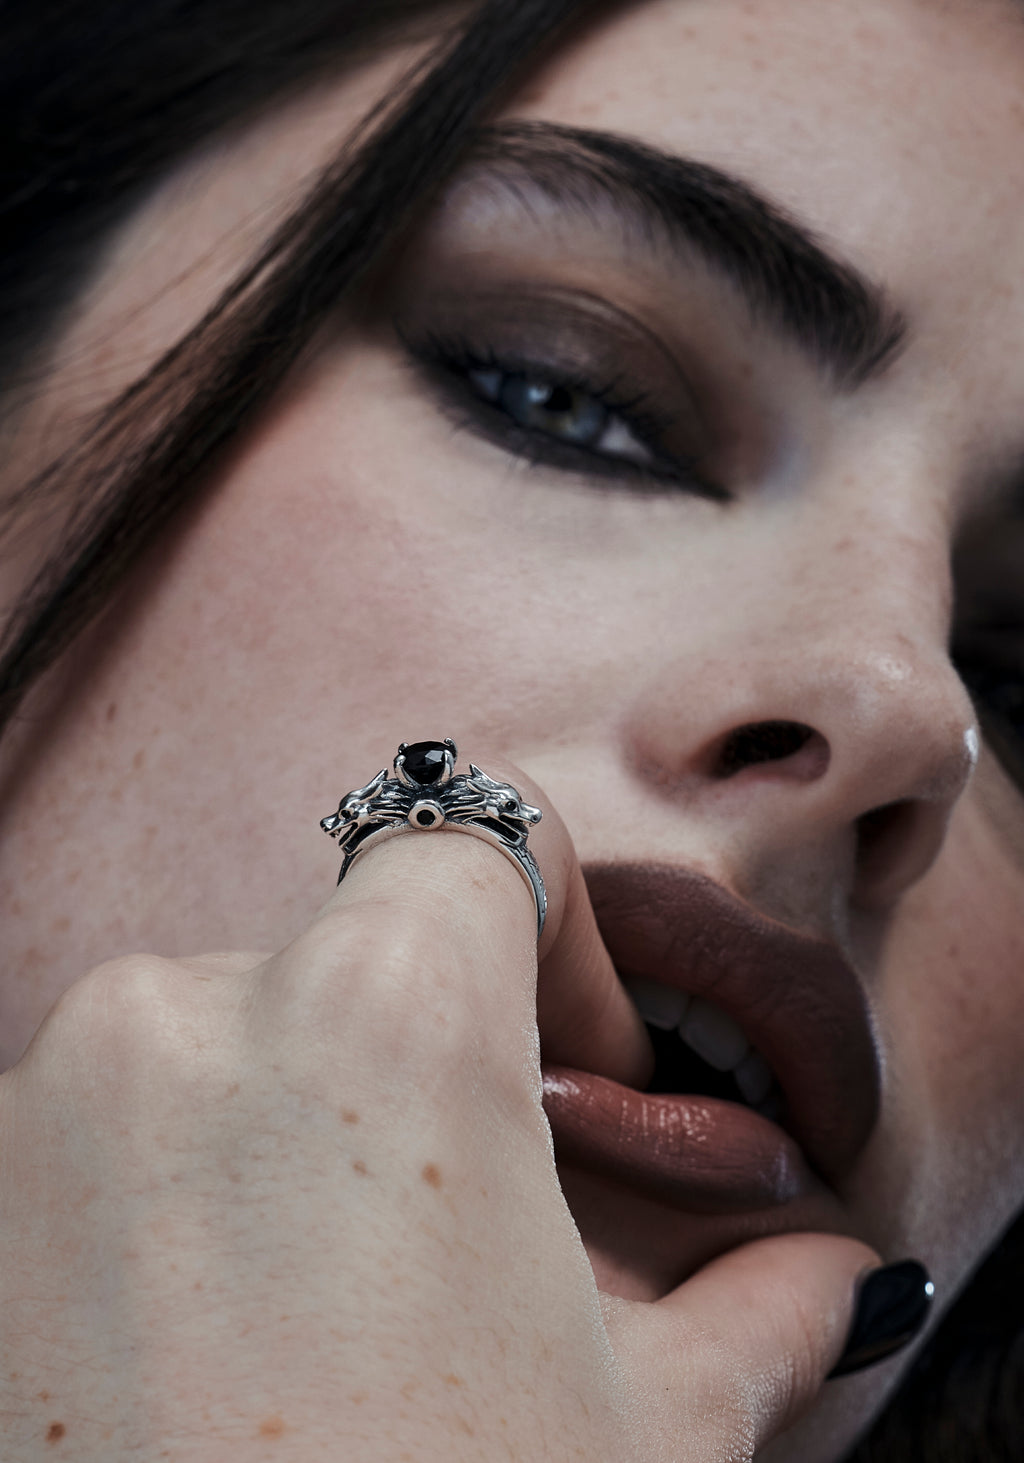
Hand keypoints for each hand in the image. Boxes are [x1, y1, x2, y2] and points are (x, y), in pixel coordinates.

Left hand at [0, 763, 878, 1459]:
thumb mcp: (643, 1436)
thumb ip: (756, 1311)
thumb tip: (835, 1277)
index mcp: (378, 1017)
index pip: (474, 836)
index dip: (547, 930)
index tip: (567, 1060)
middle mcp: (183, 1014)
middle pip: (343, 955)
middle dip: (419, 1061)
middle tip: (463, 1228)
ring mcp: (42, 1104)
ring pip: (217, 1043)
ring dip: (287, 1135)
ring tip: (330, 1316)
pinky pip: (98, 1132)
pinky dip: (167, 1199)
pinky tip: (216, 1349)